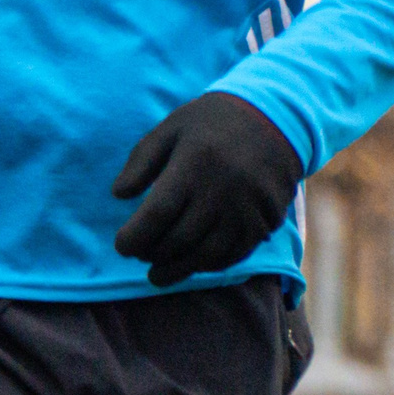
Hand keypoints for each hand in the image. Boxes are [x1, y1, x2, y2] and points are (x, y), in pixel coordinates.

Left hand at [111, 93, 301, 285]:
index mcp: (194, 164)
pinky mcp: (265, 221)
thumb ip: (141, 162)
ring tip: (157, 274)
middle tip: (139, 255)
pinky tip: (191, 264)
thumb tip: (118, 194)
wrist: (275, 120)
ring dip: (178, 269)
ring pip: (207, 254)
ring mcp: (247, 209)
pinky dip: (209, 265)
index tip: (121, 247)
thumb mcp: (170, 129)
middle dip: (153, 254)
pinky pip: (234, 255)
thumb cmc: (211, 123)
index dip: (135, 237)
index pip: (158, 213)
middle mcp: (222, 191)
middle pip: (180, 238)